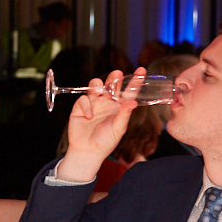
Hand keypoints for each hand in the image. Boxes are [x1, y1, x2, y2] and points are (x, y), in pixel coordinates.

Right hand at [57, 68, 144, 182]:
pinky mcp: (80, 107)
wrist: (88, 151)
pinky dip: (86, 106)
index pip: (128, 91)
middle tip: (117, 74)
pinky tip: (89, 116)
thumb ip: (124, 114)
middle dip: (113, 78)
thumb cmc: (106, 141)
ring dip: (97, 85)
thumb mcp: (118, 128)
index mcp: (119, 107)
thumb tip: (133, 102)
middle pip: (110, 84)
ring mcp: (93, 103)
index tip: (141, 70)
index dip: (134, 81)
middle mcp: (106, 102)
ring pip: (95, 86)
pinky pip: (83, 99)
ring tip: (100, 90)